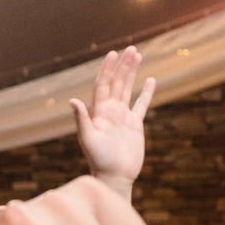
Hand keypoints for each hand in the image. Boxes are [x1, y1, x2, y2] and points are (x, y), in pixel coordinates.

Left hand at [71, 47, 154, 197]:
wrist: (114, 176)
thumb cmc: (99, 159)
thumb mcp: (89, 138)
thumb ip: (82, 119)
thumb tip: (72, 101)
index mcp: (99, 112)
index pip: (103, 84)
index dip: (107, 69)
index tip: (113, 53)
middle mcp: (110, 111)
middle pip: (117, 83)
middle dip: (123, 66)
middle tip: (131, 48)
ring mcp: (122, 117)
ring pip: (128, 89)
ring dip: (132, 73)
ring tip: (138, 56)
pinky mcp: (134, 125)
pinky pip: (141, 105)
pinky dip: (146, 92)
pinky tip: (151, 80)